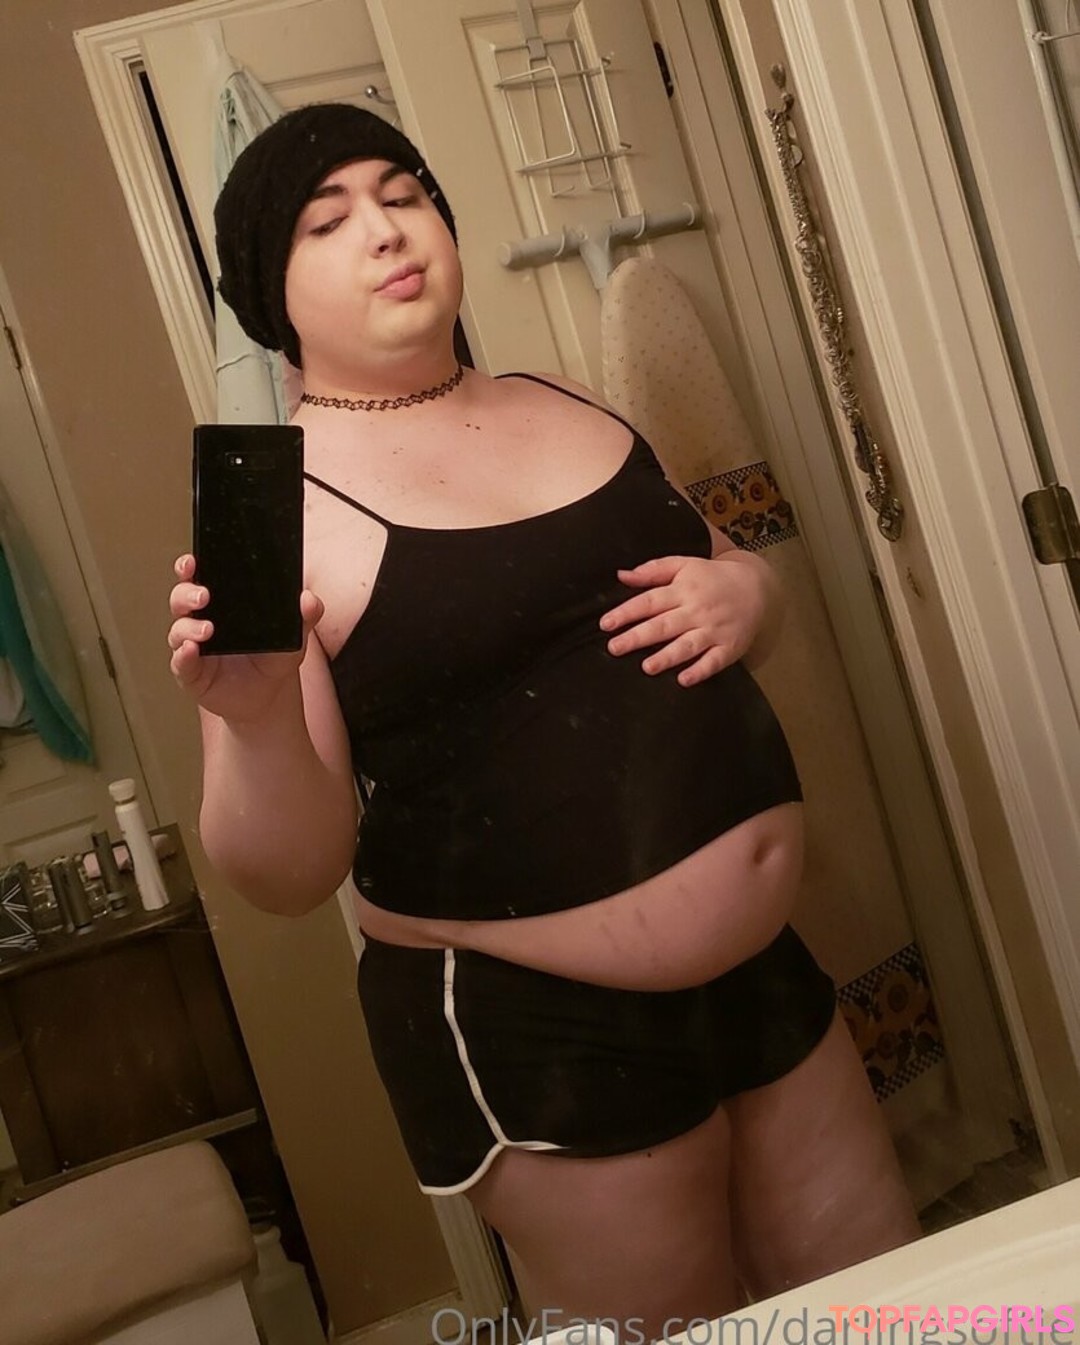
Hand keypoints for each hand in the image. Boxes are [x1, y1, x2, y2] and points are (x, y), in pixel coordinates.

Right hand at [167, 554, 323, 721]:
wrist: (270, 694)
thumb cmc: (273, 656)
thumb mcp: (293, 634)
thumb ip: (305, 615)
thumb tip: (309, 598)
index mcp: (220, 603)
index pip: (198, 577)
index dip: (189, 566)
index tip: (192, 560)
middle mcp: (200, 620)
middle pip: (181, 599)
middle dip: (186, 593)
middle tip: (203, 596)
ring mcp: (192, 646)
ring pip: (179, 629)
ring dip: (188, 627)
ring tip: (207, 630)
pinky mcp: (190, 673)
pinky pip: (180, 662)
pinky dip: (182, 656)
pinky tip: (190, 650)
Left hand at [599, 551, 778, 686]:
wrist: (757, 587)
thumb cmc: (712, 577)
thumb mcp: (684, 565)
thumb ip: (653, 570)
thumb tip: (621, 576)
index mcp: (683, 589)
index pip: (650, 601)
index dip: (627, 612)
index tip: (606, 624)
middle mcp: (698, 610)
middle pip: (664, 625)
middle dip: (638, 637)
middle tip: (615, 648)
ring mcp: (714, 630)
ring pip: (688, 645)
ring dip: (667, 657)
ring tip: (647, 667)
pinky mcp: (729, 647)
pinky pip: (714, 662)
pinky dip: (699, 671)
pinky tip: (683, 679)